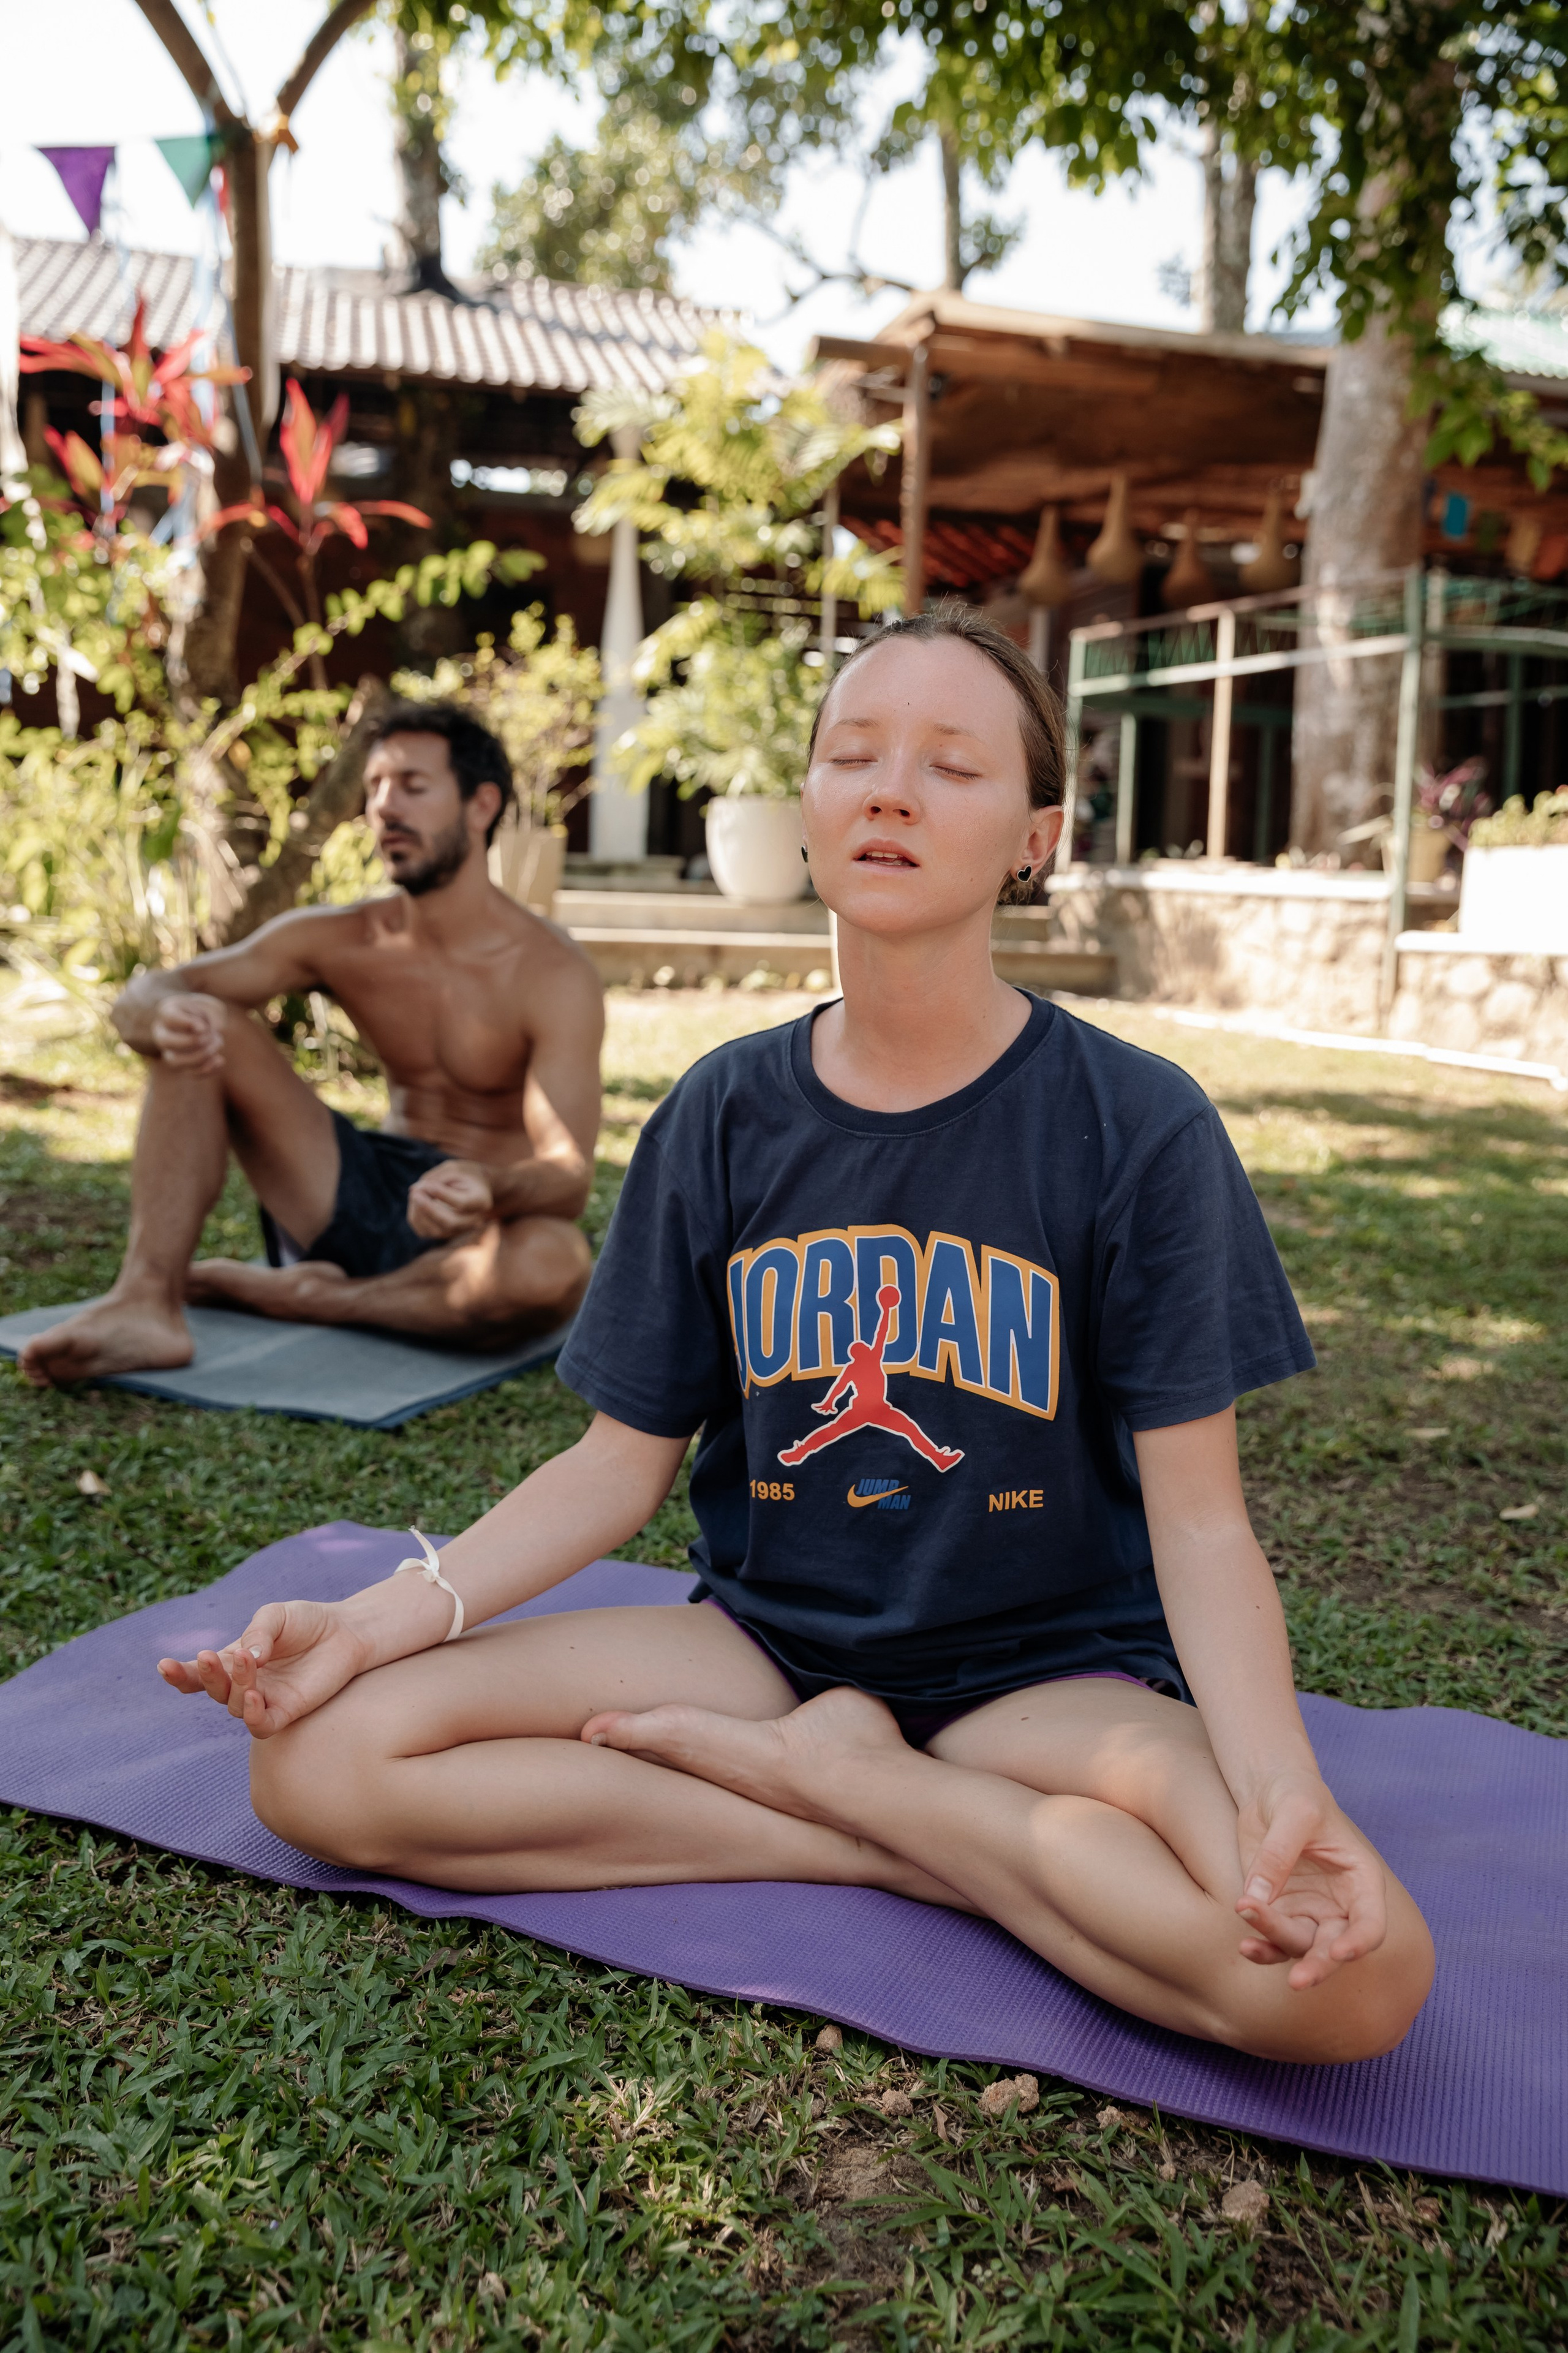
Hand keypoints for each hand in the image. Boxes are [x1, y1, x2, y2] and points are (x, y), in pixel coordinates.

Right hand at [150, 991, 229, 1073]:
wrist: (198, 1024)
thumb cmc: (201, 1012)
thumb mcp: (204, 1005)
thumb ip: (201, 1016)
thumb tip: (201, 1030)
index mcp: (167, 1012)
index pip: (170, 1017)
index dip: (187, 1023)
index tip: (204, 1027)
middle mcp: (163, 1033)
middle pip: (165, 1041)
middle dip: (192, 1041)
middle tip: (210, 1036)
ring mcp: (169, 1051)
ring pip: (175, 1061)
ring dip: (200, 1056)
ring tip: (219, 1043)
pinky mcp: (182, 1065)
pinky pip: (189, 1073)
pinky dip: (207, 1070)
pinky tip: (220, 1060)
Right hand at [156, 1599, 369, 1739]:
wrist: (344, 1633)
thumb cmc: (305, 1622)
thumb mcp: (276, 1615)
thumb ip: (258, 1632)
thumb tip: (245, 1656)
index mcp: (232, 1661)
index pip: (198, 1675)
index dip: (179, 1674)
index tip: (163, 1665)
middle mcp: (242, 1684)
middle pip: (212, 1690)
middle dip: (206, 1675)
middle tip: (208, 1656)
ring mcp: (263, 1700)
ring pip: (233, 1705)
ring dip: (235, 1683)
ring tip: (248, 1659)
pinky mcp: (286, 1712)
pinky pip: (260, 1725)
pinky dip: (251, 1714)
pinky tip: (252, 1696)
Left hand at [407, 1160, 494, 1239]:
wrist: (472, 1188)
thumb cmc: (463, 1175)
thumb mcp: (453, 1169)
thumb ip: (436, 1178)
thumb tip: (414, 1190)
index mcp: (480, 1201)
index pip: (461, 1203)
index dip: (442, 1195)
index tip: (427, 1184)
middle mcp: (473, 1220)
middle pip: (450, 1222)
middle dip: (429, 1209)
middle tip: (415, 1193)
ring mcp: (459, 1230)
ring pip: (436, 1230)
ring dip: (419, 1212)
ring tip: (414, 1193)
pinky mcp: (443, 1234)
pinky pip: (425, 1231)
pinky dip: (415, 1217)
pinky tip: (415, 1202)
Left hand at [1234, 1771, 1388, 1989]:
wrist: (1269, 1792)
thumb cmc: (1295, 1795)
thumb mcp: (1294, 1812)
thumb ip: (1279, 1852)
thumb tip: (1257, 1898)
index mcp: (1361, 1882)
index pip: (1370, 1923)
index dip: (1359, 1942)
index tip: (1339, 1952)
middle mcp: (1339, 1906)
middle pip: (1334, 1947)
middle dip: (1318, 1966)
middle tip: (1297, 1982)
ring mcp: (1309, 1913)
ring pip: (1299, 1945)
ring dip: (1277, 1947)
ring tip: (1248, 1943)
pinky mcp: (1279, 1913)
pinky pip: (1273, 1941)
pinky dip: (1261, 1948)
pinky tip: (1246, 1946)